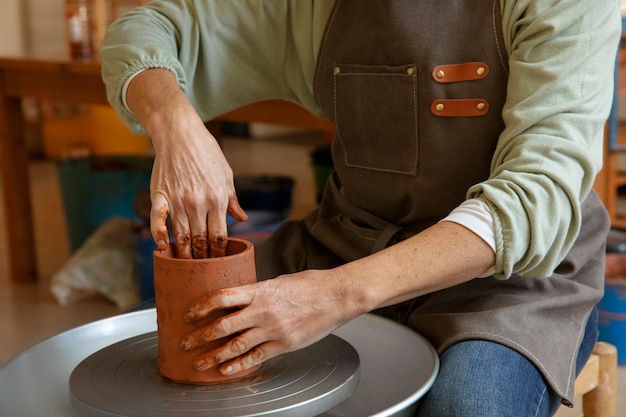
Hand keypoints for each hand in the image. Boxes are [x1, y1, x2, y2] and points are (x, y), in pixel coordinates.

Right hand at [149, 120, 246, 257]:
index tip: (219, 263)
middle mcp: (198, 203)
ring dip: (183, 254)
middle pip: (200, 240)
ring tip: (185, 267)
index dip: (219, 253)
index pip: (220, 236)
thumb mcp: (227, 175)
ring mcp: (178, 200)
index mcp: (217, 199)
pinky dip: (159, 236)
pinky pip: (157, 221)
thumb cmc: (207, 153)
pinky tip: (162, 248)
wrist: (180, 133)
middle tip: (202, 271)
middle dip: (203, 258)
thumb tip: (242, 219)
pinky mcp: (160, 195)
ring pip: (180, 236)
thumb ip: (233, 200)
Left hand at [179, 269, 361, 375]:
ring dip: (214, 355)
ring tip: (199, 363)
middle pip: (223, 325)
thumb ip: (258, 292)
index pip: (222, 297)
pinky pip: (256, 357)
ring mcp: (274, 329)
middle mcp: (264, 310)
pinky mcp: (284, 344)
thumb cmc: (310, 285)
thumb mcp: (279, 281)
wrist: (337, 296)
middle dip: (200, 336)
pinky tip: (226, 370)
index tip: (189, 313)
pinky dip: (239, 365)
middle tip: (185, 343)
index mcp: (261, 290)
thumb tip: (239, 299)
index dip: (201, 306)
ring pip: (236, 345)